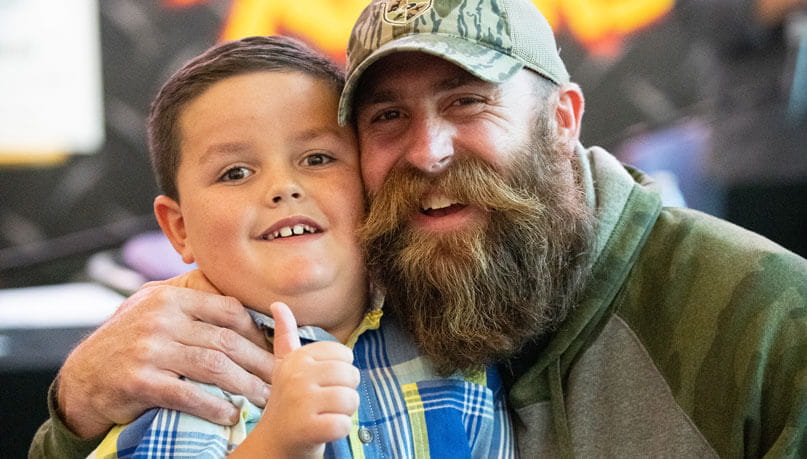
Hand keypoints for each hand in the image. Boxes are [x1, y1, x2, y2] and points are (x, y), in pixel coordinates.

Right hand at [57, 269, 273, 437]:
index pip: (228, 310)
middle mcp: (161, 319)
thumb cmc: (126, 343)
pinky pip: (188, 394)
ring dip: (245, 386)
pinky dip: (214, 406)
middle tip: (279, 378)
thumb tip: (241, 308)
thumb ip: (189, 300)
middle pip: (227, 341)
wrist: (81, 379)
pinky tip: (230, 414)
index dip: (256, 332)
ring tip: (263, 399)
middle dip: (259, 362)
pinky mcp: (140, 381)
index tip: (272, 350)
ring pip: (214, 366)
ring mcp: (149, 349)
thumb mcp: (152, 308)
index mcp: (171, 297)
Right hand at [232, 302, 359, 456]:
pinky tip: (321, 431)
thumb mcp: (285, 367)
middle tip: (322, 404)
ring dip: (343, 413)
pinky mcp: (308, 428)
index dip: (340, 373)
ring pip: (351, 399)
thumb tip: (278, 304)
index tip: (318, 385)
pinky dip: (338, 431)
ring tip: (322, 416)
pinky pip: (345, 424)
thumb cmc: (288, 403)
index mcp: (297, 358)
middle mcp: (296, 376)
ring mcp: (300, 402)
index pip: (345, 355)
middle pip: (352, 376)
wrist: (273, 445)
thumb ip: (286, 336)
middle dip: (344, 394)